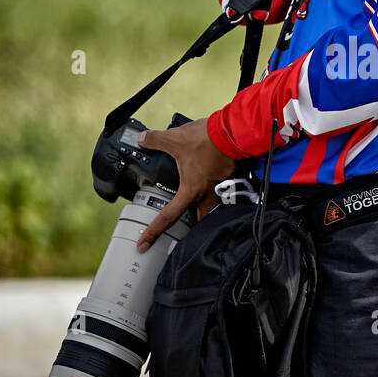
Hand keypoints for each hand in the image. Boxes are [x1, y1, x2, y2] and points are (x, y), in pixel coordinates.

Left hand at [135, 118, 235, 251]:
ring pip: (215, 210)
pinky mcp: (234, 180)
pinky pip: (228, 194)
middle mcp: (207, 195)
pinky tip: (220, 186)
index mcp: (191, 190)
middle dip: (191, 228)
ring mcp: (223, 189)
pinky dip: (224, 193)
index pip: (168, 217)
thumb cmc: (208, 140)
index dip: (153, 232)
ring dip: (208, 212)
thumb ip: (155, 140)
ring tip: (202, 210)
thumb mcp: (175, 139)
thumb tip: (142, 138)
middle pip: (198, 221)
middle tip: (182, 230)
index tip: (144, 244)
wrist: (235, 132)